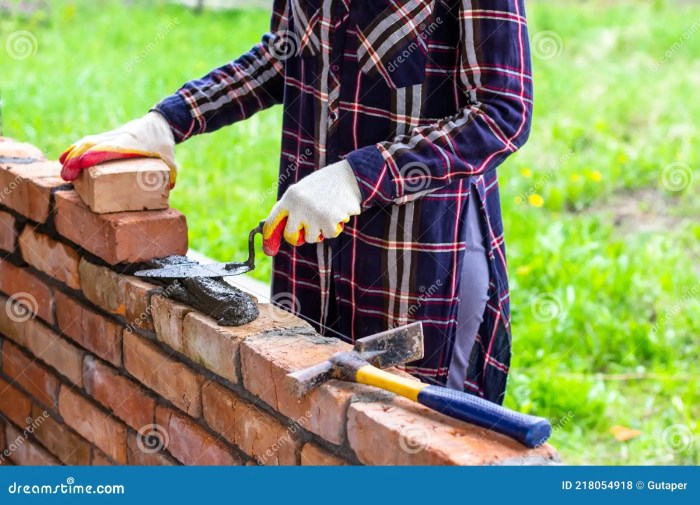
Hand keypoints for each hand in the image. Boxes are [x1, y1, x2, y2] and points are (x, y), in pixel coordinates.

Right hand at [59, 112, 176, 186]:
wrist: (161, 122)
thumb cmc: (165, 143)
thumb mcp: (171, 160)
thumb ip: (170, 174)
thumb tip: (168, 189)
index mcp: (131, 143)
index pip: (109, 148)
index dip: (94, 155)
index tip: (80, 164)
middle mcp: (118, 137)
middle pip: (92, 145)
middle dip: (76, 159)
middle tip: (66, 176)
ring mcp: (112, 135)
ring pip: (88, 142)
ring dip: (73, 154)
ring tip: (63, 170)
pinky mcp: (109, 136)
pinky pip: (90, 141)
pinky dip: (77, 148)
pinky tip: (67, 158)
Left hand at [262, 160, 361, 255]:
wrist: (350, 176)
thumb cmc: (326, 184)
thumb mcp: (304, 191)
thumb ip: (293, 208)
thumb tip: (284, 231)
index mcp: (290, 197)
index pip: (273, 221)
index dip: (270, 237)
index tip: (269, 250)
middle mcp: (298, 207)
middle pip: (290, 235)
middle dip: (298, 237)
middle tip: (307, 232)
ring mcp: (313, 216)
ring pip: (311, 237)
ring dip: (320, 230)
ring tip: (328, 213)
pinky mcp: (329, 222)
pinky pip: (329, 235)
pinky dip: (335, 227)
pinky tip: (338, 212)